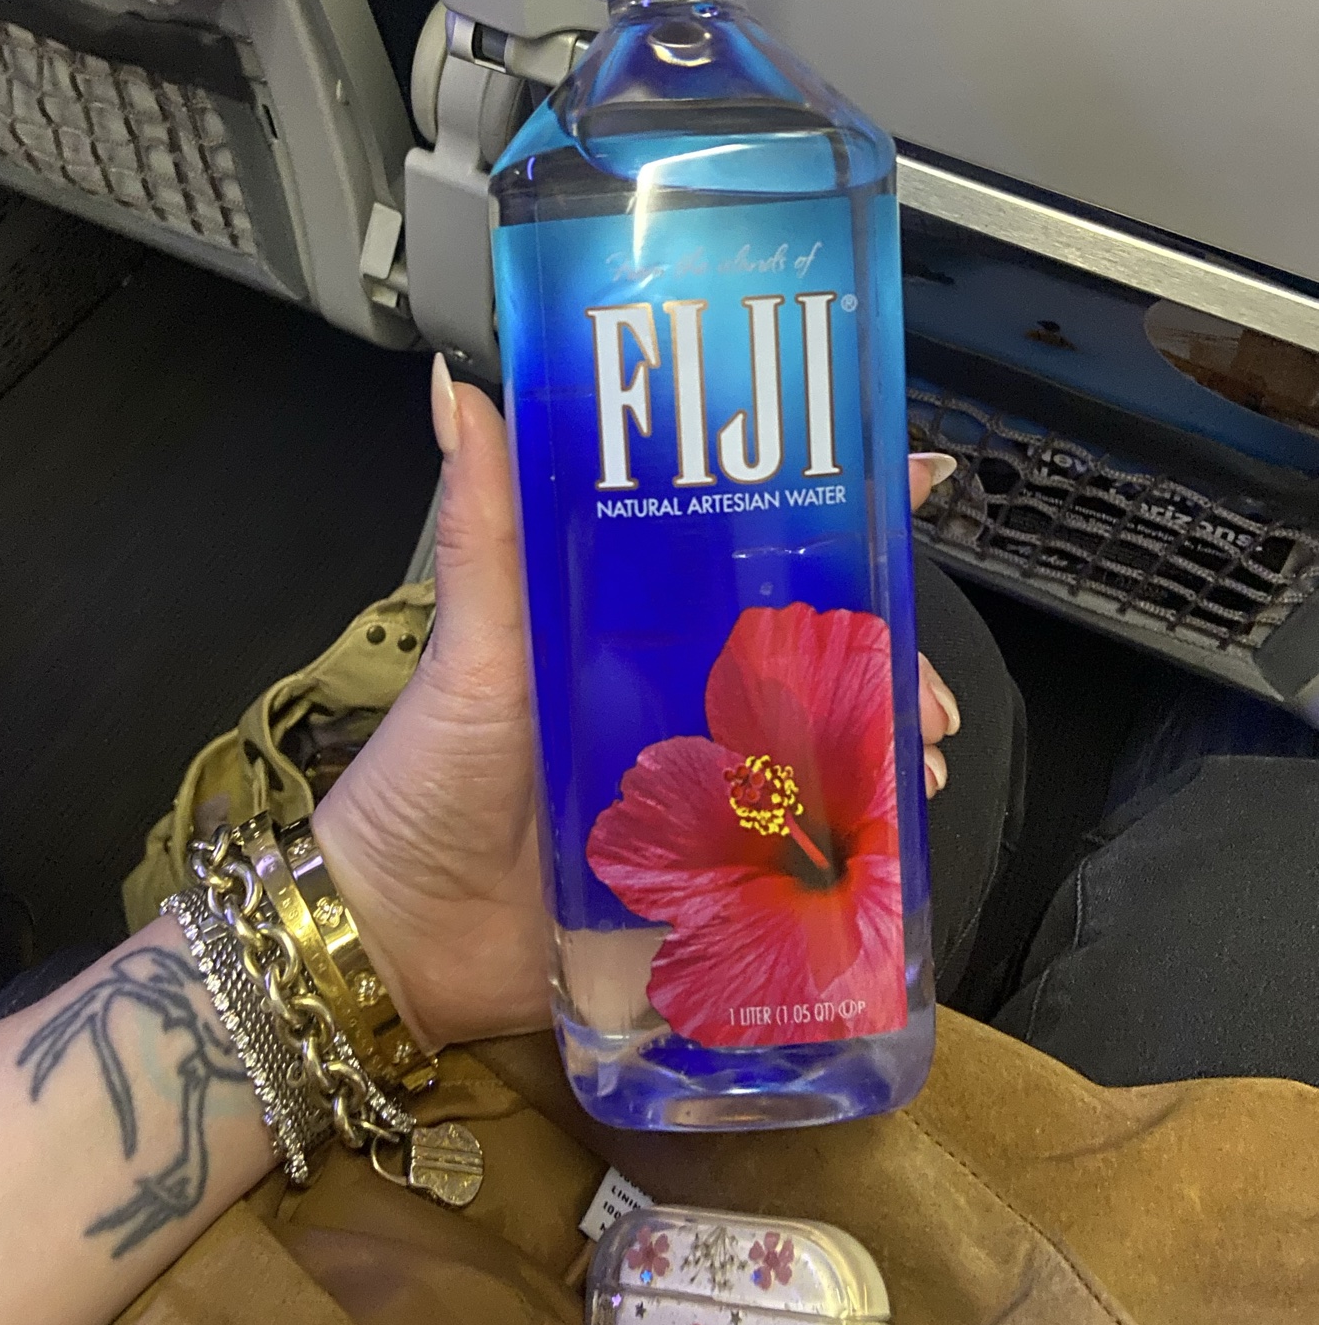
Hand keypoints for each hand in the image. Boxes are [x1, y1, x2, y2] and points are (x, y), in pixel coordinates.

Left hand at [312, 360, 961, 1048]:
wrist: (400, 938)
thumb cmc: (422, 782)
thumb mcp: (466, 646)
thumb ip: (480, 525)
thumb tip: (454, 386)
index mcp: (627, 625)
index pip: (739, 549)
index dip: (828, 511)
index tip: (909, 481)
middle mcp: (672, 694)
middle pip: (804, 655)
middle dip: (884, 657)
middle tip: (923, 689)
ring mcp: (691, 784)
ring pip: (814, 746)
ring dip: (879, 745)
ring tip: (914, 761)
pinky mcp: (697, 871)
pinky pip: (789, 848)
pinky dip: (849, 839)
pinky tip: (887, 840)